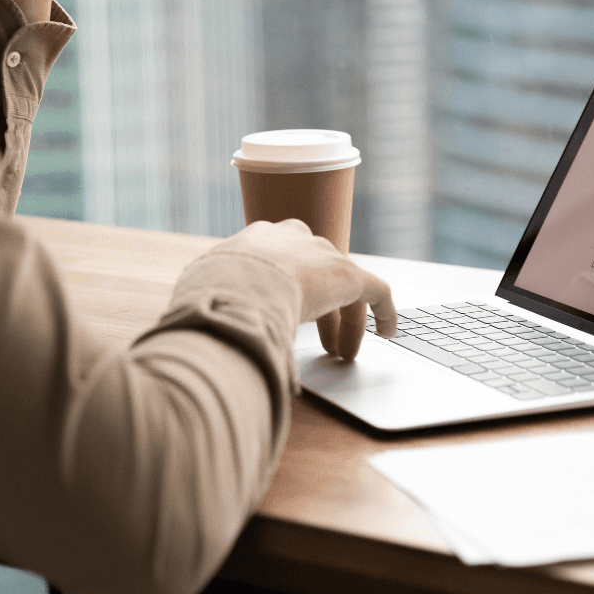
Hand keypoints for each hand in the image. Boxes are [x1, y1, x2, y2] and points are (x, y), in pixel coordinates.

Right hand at [219, 220, 395, 359]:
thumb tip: (207, 332)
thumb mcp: (204, 291)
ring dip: (347, 322)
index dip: (290, 291)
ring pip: (344, 287)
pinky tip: (389, 332)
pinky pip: (376, 290)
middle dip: (322, 311)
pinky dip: (385, 311)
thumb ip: (214, 302)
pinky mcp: (347, 273)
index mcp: (257, 241)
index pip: (282, 261)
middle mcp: (292, 239)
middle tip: (323, 343)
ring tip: (344, 354)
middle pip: (316, 274)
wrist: (233, 283)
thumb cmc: (211, 292)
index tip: (291, 317)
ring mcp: (320, 253)